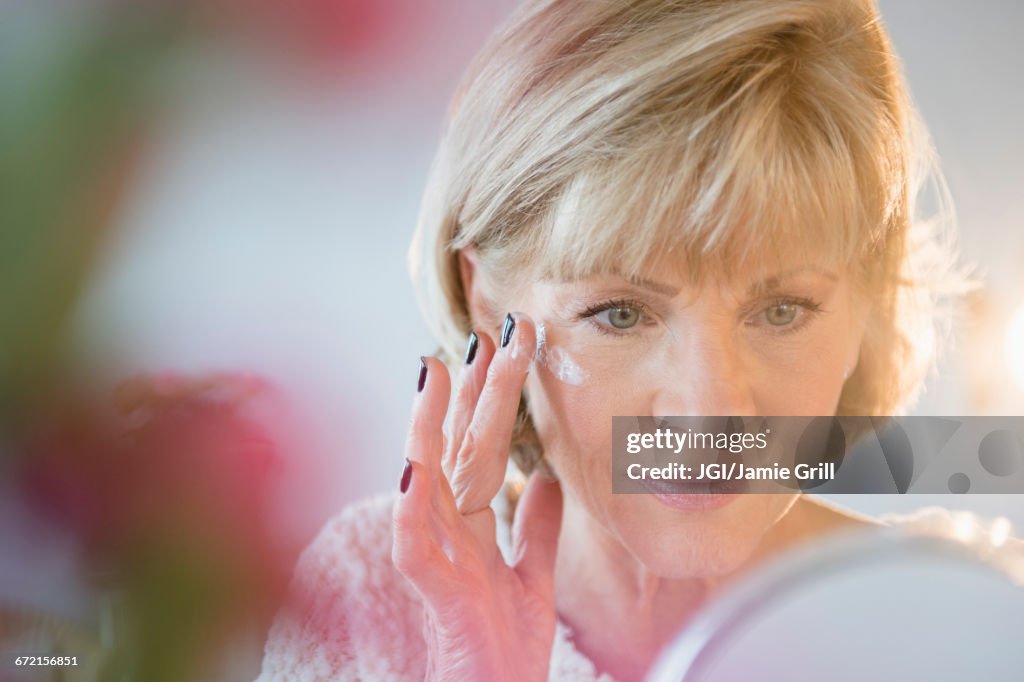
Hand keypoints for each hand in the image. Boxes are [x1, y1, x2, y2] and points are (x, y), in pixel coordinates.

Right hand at [392, 313, 563, 681]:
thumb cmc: (505, 650)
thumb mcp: (534, 579)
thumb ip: (538, 529)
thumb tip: (549, 479)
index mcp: (473, 525)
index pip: (482, 447)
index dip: (493, 397)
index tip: (506, 345)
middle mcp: (449, 531)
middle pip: (461, 448)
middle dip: (474, 390)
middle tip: (490, 332)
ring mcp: (438, 559)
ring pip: (428, 480)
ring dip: (429, 426)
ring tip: (434, 371)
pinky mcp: (435, 595)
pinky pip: (414, 549)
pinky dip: (411, 510)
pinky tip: (413, 470)